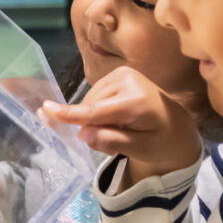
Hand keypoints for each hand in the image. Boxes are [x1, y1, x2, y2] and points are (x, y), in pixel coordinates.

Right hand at [40, 66, 202, 186]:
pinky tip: (117, 118)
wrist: (176, 125)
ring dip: (96, 119)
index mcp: (136, 101)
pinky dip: (98, 110)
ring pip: (89, 101)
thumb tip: (85, 134)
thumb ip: (113, 142)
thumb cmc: (160, 140)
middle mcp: (127, 80)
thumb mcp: (141, 149)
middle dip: (94, 127)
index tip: (46, 110)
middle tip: (117, 141)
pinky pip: (94, 96)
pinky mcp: (117, 73)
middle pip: (90, 107)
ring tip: (121, 129)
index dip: (71, 114)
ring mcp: (122, 73)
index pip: (97, 110)